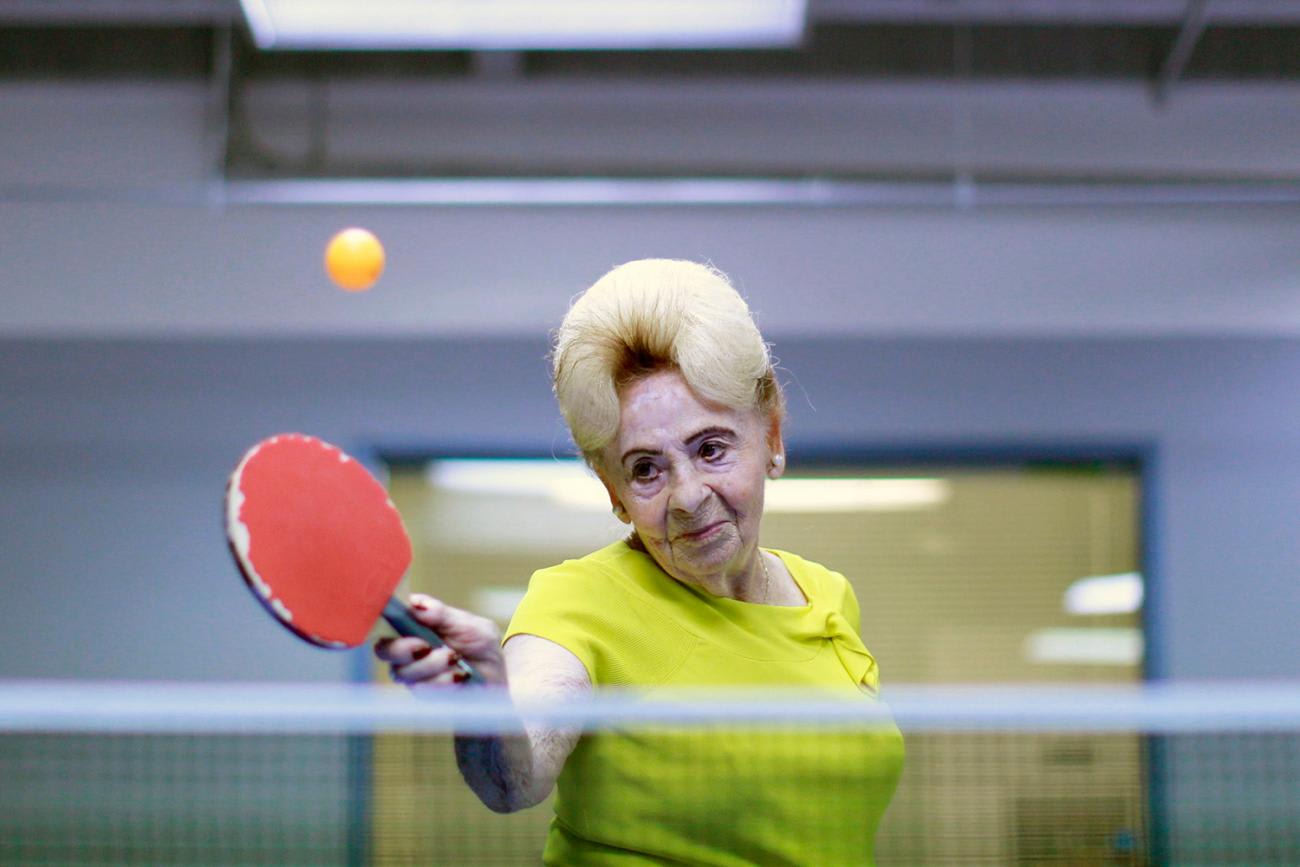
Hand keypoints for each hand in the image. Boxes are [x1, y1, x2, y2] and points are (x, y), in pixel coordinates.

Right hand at [374, 594, 507, 690]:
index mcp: (415, 624)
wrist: (497, 677)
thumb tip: (416, 605)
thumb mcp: (468, 624)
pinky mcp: (422, 692)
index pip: (389, 619)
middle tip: (427, 646)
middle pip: (384, 649)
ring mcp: (413, 672)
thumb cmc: (481, 645)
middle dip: (403, 648)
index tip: (408, 619)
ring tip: (454, 659)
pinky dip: (442, 681)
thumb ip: (442, 614)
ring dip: (430, 665)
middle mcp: (407, 648)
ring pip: (403, 672)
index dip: (390, 618)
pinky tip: (460, 676)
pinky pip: (422, 689)